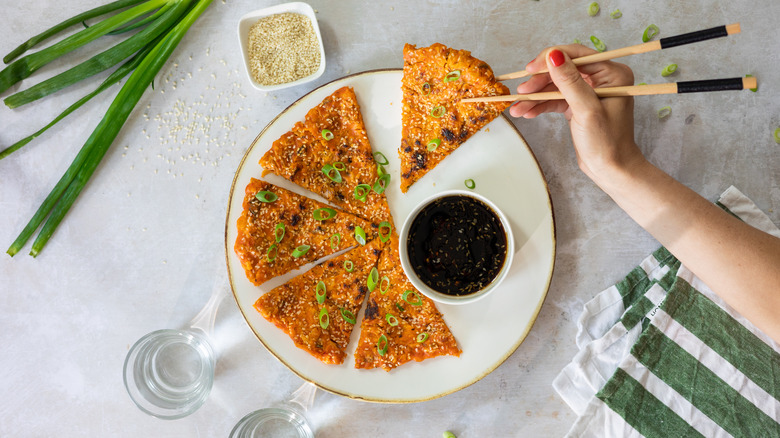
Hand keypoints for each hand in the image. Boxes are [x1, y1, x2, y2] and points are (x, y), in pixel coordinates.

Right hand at [509, 45, 642, 183]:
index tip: (531, 69)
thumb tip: (553, 55)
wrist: (611, 170)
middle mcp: (602, 79)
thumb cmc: (607, 143)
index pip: (577, 56)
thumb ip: (569, 81)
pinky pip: (556, 99)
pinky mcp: (578, 104)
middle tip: (521, 91)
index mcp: (612, 74)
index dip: (551, 60)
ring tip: (518, 107)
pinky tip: (527, 112)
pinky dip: (541, 105)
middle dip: (540, 81)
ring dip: (536, 96)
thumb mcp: (586, 109)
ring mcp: (589, 92)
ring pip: (556, 85)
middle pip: (563, 70)